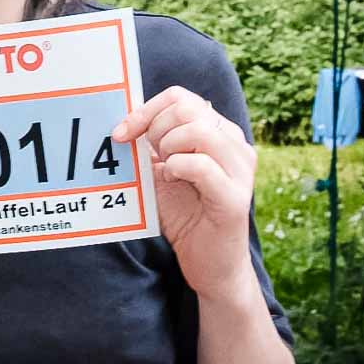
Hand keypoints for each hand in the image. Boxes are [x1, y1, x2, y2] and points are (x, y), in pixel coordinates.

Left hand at [112, 86, 256, 300]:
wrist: (210, 265)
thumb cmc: (185, 216)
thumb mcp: (162, 172)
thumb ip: (150, 146)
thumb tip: (122, 121)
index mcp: (220, 133)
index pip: (181, 97)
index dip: (146, 110)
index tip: (122, 133)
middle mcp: (236, 145)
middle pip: (189, 108)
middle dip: (155, 128)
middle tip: (150, 156)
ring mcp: (240, 170)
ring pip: (199, 130)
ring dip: (168, 147)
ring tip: (165, 169)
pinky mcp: (235, 198)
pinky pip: (200, 164)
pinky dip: (176, 168)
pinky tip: (171, 180)